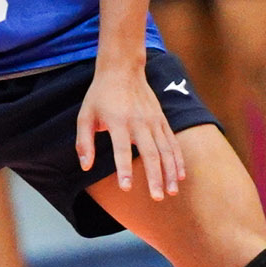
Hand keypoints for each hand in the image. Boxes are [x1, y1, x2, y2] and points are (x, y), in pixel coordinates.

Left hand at [75, 60, 184, 200]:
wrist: (122, 69)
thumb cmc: (100, 95)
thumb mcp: (85, 116)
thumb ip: (84, 142)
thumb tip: (85, 166)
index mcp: (118, 121)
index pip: (121, 149)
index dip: (124, 169)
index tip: (126, 187)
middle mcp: (139, 121)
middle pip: (150, 153)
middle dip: (155, 177)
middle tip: (157, 198)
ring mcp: (153, 120)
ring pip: (165, 150)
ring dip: (170, 172)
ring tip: (172, 192)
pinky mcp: (162, 119)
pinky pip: (172, 142)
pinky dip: (178, 159)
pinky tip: (181, 175)